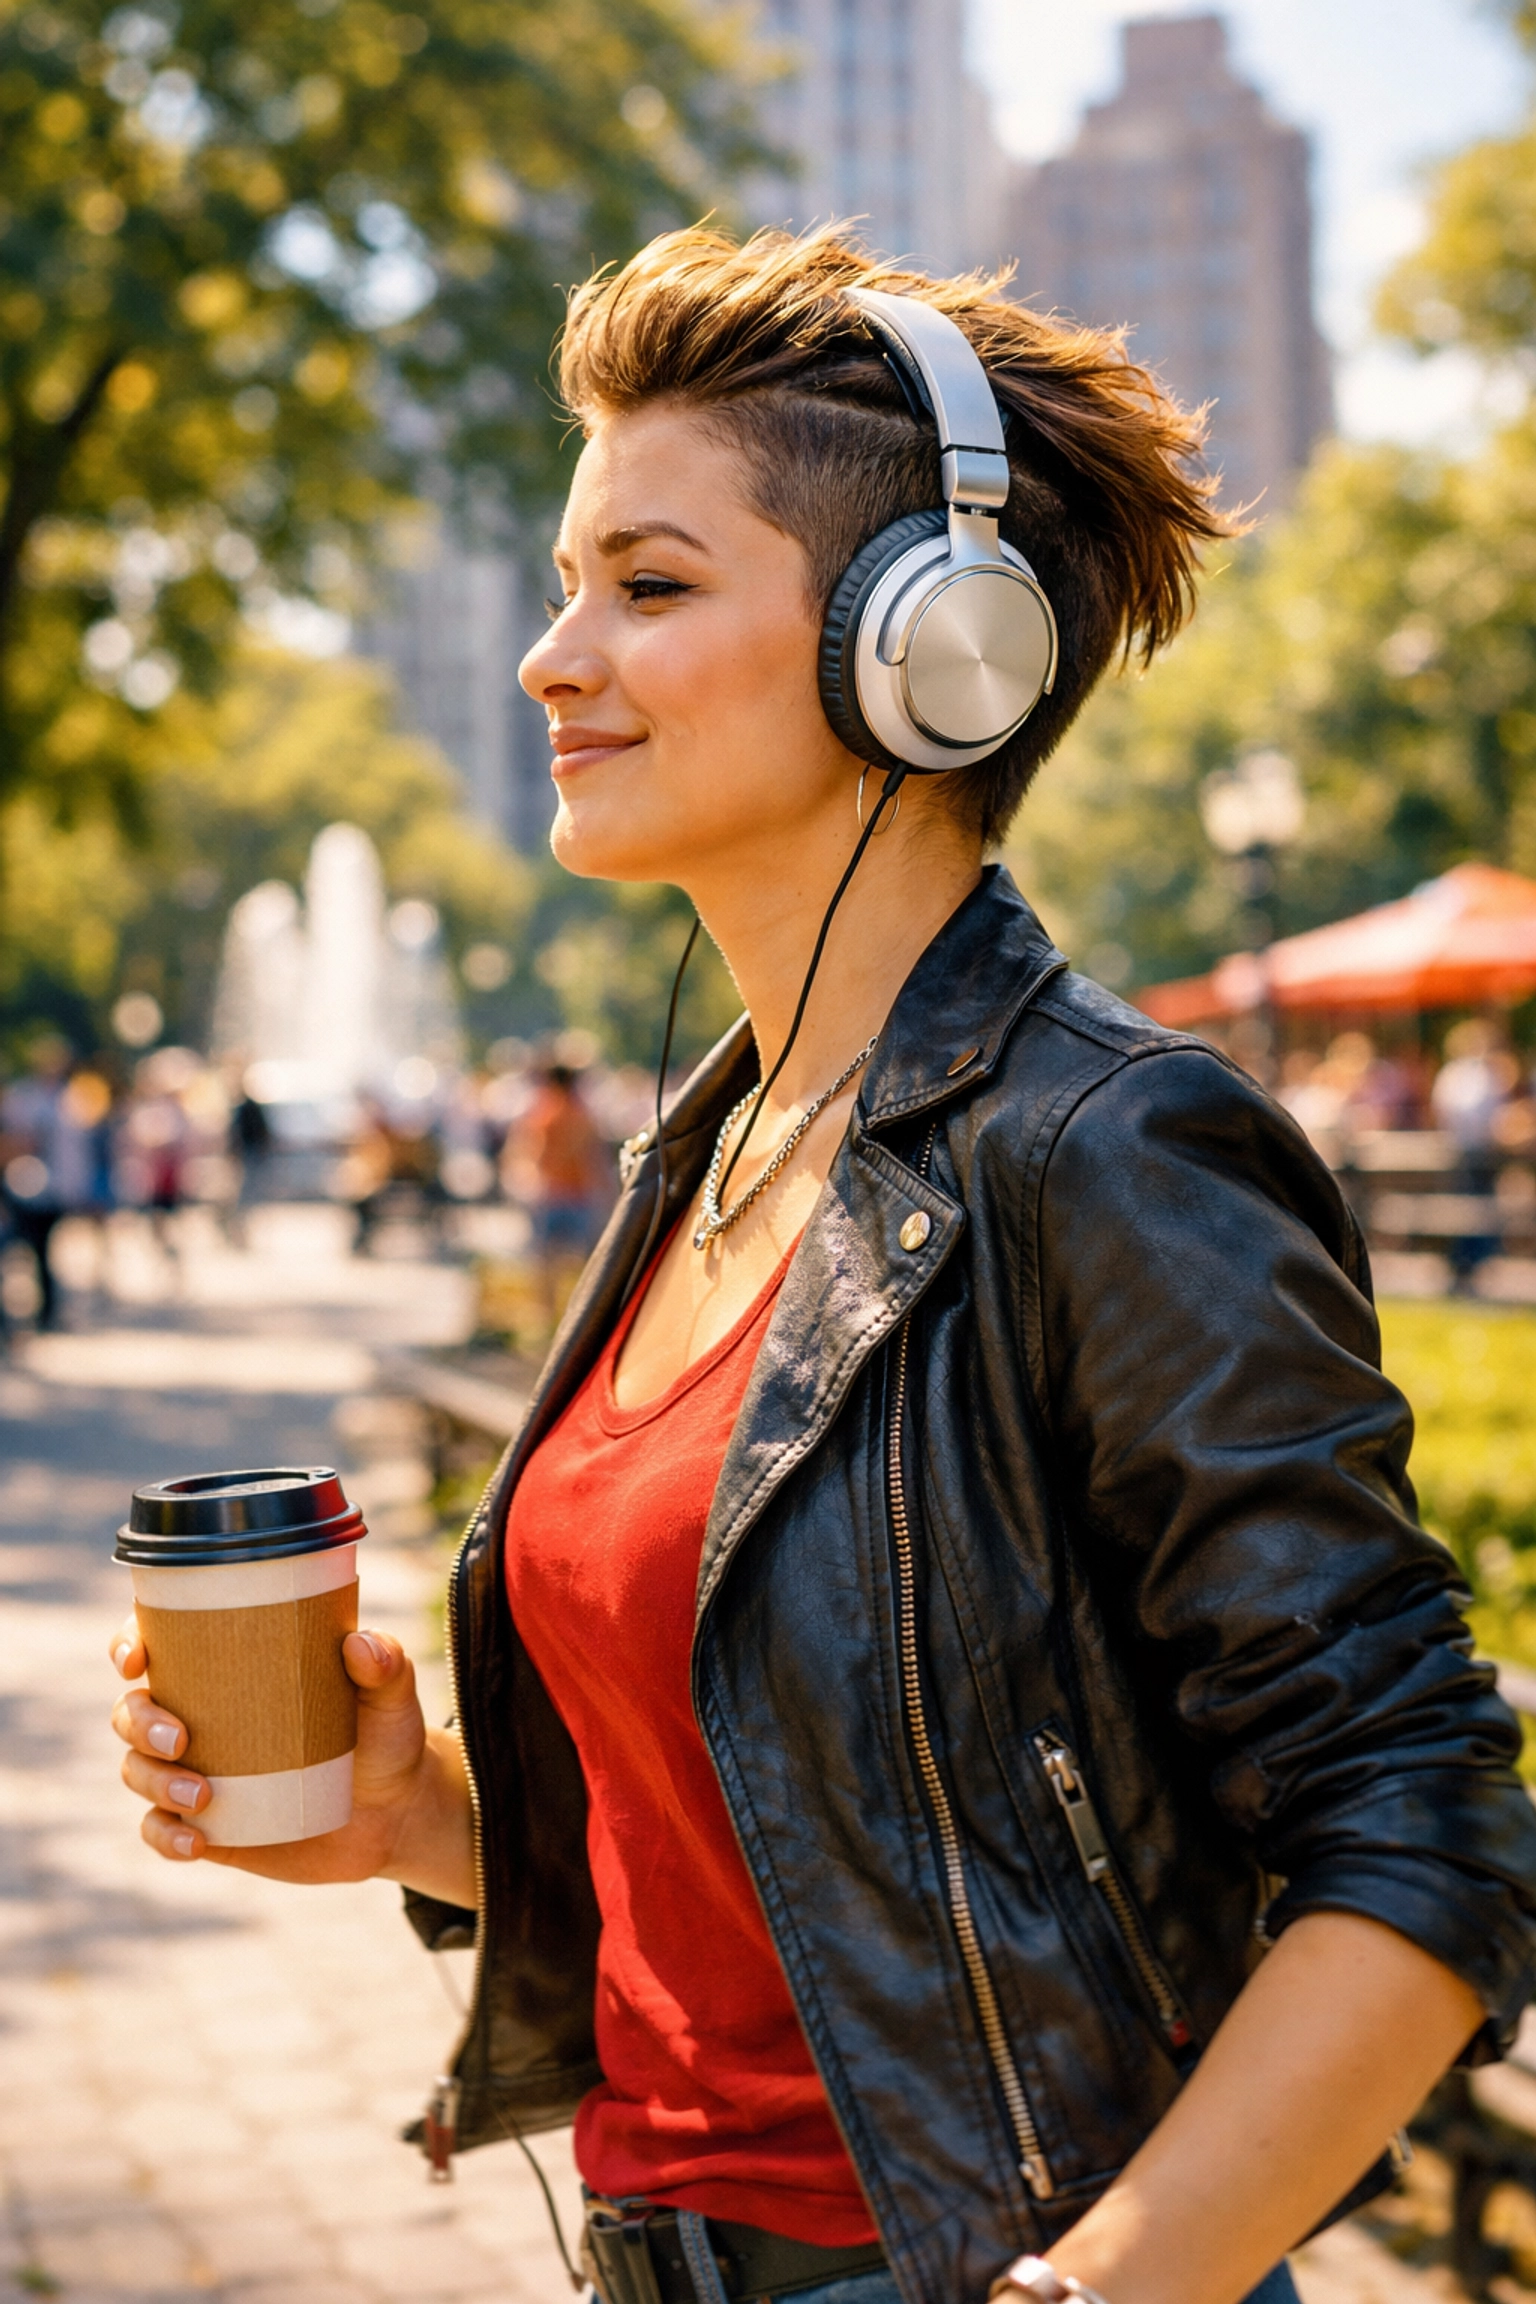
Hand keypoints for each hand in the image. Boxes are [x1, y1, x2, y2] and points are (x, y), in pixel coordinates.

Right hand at [108, 1613, 472, 1898]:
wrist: (396, 1811)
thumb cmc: (384, 1734)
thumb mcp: (391, 1696)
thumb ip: (385, 1665)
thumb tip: (360, 1644)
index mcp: (231, 1668)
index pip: (159, 1642)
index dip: (129, 1643)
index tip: (137, 1658)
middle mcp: (202, 1716)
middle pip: (133, 1709)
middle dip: (139, 1721)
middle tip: (180, 1739)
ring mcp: (199, 1773)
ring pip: (138, 1770)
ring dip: (154, 1781)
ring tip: (204, 1796)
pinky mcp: (208, 1825)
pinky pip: (159, 1831)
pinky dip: (165, 1837)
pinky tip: (197, 1841)